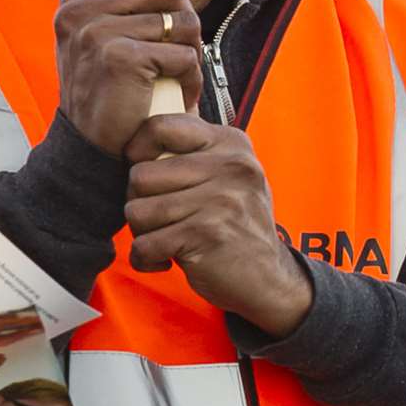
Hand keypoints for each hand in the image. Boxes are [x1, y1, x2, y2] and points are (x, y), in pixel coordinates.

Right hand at [55, 0, 204, 155]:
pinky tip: (175, 92)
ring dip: (190, 52)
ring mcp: (95, 32)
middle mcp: (80, 11)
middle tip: (178, 48)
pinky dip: (189, 77)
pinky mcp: (119, 58)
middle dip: (184, 19)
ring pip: (181, 21)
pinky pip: (182, 54)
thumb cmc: (110, 91)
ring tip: (175, 74)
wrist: (91, 147)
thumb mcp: (102, 38)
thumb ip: (125, 3)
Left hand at [122, 114, 311, 336]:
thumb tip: (139, 130)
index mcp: (231, 143)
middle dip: (139, 202)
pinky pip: (145, 244)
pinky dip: (146, 258)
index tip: (144, 172)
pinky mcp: (206, 234)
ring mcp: (220, 200)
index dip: (137, 149)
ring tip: (167, 238)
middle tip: (162, 218)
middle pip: (140, 174)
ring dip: (143, 233)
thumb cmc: (237, 225)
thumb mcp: (228, 175)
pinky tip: (166, 259)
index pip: (160, 126)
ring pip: (137, 210)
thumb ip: (193, 151)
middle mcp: (230, 166)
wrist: (269, 278)